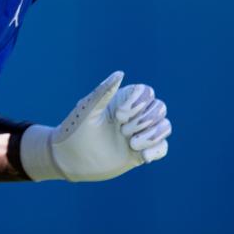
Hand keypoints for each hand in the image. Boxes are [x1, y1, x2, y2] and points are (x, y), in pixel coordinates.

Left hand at [19, 71, 170, 181]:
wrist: (69, 159)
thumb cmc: (75, 130)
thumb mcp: (88, 110)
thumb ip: (104, 92)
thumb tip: (120, 73)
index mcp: (121, 101)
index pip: (147, 92)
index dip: (139, 102)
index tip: (119, 115)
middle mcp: (133, 116)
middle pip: (159, 108)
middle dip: (144, 120)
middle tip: (122, 130)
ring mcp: (138, 134)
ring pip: (164, 126)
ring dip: (152, 134)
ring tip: (132, 144)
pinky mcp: (140, 152)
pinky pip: (162, 147)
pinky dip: (156, 150)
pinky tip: (142, 157)